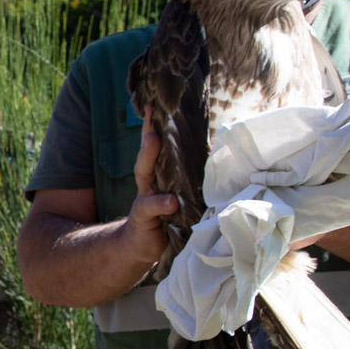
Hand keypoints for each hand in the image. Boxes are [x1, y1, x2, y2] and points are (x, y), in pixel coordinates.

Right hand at [121, 112, 179, 266]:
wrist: (139, 246)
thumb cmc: (164, 218)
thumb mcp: (176, 196)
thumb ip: (184, 178)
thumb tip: (210, 152)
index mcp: (158, 176)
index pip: (155, 147)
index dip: (155, 125)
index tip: (155, 103)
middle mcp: (149, 183)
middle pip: (148, 153)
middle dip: (150, 132)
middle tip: (152, 115)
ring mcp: (145, 199)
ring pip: (145, 174)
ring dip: (148, 156)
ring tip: (153, 140)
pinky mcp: (145, 218)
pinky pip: (151, 208)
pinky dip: (161, 203)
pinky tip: (170, 201)